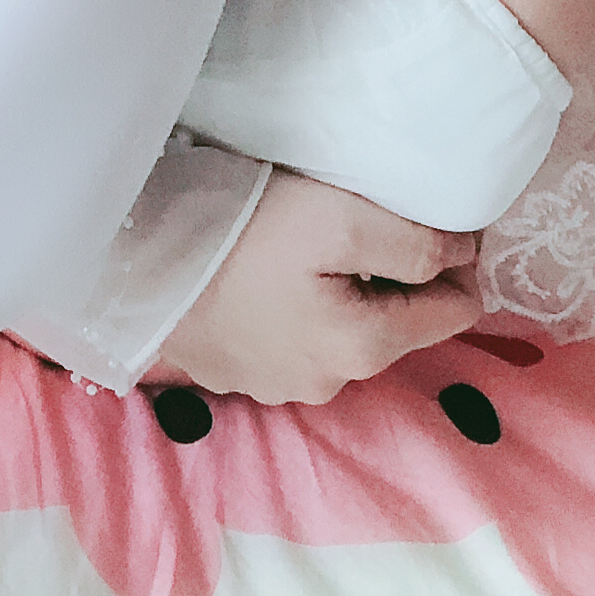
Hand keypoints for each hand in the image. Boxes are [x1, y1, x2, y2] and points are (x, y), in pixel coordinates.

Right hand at [147, 169, 481, 405]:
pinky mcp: (237, 372)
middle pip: (399, 321)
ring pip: (346, 330)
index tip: (433, 210)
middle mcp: (329, 383)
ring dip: (345, 289)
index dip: (459, 256)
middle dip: (397, 271)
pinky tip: (268, 267)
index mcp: (365, 349)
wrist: (130, 259)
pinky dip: (298, 304)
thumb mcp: (338, 217)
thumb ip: (416, 240)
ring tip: (310, 236)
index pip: (458, 309)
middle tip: (363, 211)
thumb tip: (464, 253)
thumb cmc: (239, 230)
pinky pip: (296, 336)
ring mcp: (278, 385)